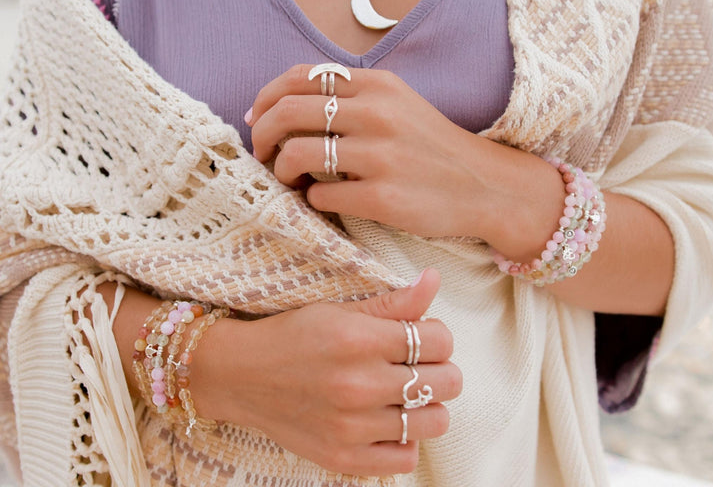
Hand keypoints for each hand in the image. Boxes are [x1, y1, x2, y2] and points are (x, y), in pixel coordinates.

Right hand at [195, 269, 461, 475]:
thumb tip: (434, 278)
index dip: (439, 335)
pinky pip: (407, 457)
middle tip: (419, 363)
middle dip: (440, 368)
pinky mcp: (344, 458)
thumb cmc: (294, 335)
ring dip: (429, 405)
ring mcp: (353, 427)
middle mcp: (359, 384)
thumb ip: (394, 301)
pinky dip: (406, 439)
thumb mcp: (341, 309)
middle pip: (447, 381)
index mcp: (360, 339)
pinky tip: (388, 419)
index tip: (424, 336)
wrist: (241, 375)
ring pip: (436, 421)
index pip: (440, 340)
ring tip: (407, 392)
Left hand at [247, 64, 492, 236]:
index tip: (258, 118)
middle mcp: (377, 113)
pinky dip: (311, 198)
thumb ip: (351, 97)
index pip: (300, 76)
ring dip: (280, 170)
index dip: (267, 97)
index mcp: (378, 85)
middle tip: (263, 152)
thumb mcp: (398, 104)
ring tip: (290, 179)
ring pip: (296, 154)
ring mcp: (380, 156)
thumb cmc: (432, 147)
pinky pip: (320, 195)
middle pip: (287, 111)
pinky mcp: (383, 197)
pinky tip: (324, 200)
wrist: (484, 186)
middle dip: (262, 134)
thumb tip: (286, 104)